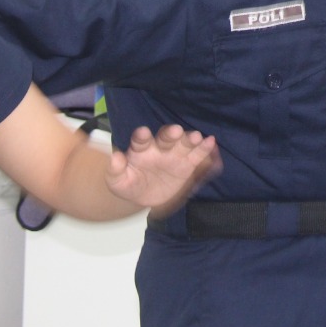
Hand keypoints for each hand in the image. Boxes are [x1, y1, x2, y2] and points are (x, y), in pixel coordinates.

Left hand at [105, 125, 219, 217]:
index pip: (141, 140)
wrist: (144, 196)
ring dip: (190, 139)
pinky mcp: (188, 165)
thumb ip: (115, 170)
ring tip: (197, 137)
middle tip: (176, 131)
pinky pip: (197, 156)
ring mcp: (175, 155)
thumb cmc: (129, 184)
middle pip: (165, 138)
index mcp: (140, 150)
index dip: (142, 136)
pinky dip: (205, 148)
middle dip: (170, 134)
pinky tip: (210, 142)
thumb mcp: (118, 182)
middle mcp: (159, 148)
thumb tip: (114, 157)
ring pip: (183, 144)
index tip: (143, 133)